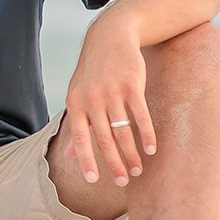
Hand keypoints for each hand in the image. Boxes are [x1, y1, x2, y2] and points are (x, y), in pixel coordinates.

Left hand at [59, 13, 155, 185]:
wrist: (109, 38)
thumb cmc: (92, 72)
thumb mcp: (77, 96)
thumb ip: (75, 126)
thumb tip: (67, 154)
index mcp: (75, 104)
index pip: (79, 138)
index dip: (85, 160)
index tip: (93, 181)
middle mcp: (91, 100)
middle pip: (103, 139)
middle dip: (113, 163)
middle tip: (123, 182)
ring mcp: (112, 92)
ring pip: (122, 131)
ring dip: (131, 154)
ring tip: (138, 170)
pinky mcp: (132, 86)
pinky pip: (140, 115)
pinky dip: (146, 134)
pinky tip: (151, 149)